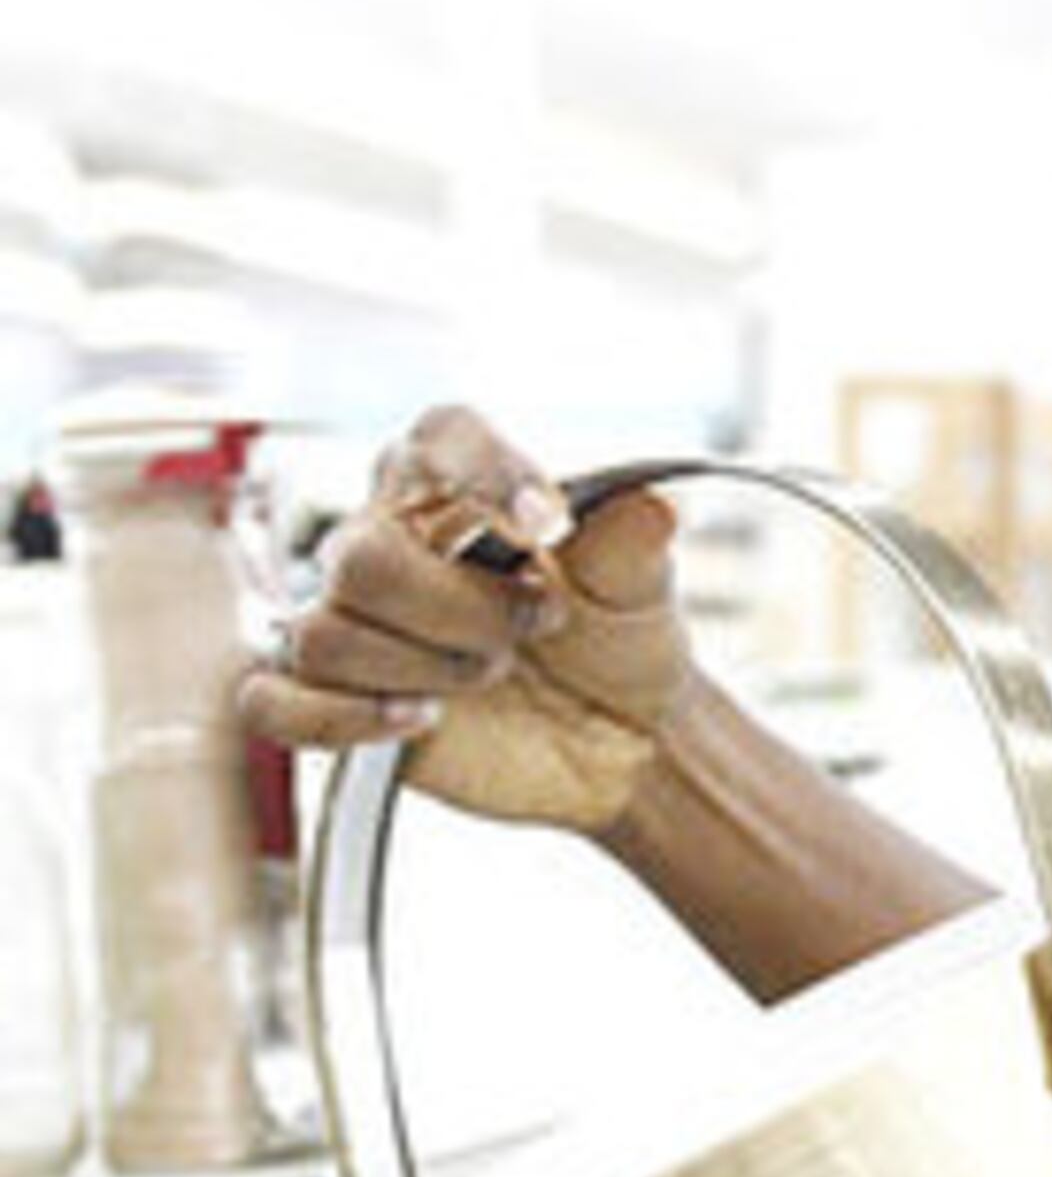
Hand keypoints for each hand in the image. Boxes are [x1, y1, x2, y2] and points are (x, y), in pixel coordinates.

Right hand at [240, 405, 692, 842]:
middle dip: (462, 608)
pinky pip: (274, 701)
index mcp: (454, 488)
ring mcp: (352, 618)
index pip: (438, 440)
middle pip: (363, 557)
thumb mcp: (642, 590)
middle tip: (534, 625)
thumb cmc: (615, 642)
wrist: (621, 737)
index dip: (483, 471)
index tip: (548, 521)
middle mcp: (386, 539)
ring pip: (326, 634)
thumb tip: (652, 507)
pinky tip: (420, 719)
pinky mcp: (332, 695)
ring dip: (428, 668)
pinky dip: (341, 719)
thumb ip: (633, 543)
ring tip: (493, 674)